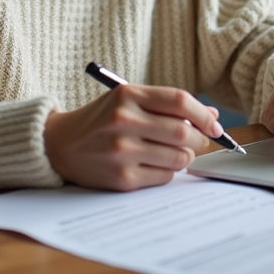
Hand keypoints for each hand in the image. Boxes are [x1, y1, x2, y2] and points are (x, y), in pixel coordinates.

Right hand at [43, 84, 223, 190]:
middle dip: (199, 139)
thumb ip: (167, 104)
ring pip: (178, 157)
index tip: (214, 124)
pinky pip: (164, 176)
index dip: (204, 114)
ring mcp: (121, 151)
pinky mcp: (121, 177)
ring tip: (176, 152)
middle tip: (198, 141)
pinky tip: (156, 164)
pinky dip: (169, 171)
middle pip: (183, 131)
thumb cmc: (100, 120)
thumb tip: (211, 115)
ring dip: (186, 156)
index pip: (180, 101)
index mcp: (127, 95)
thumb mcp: (128, 100)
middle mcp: (123, 121)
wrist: (59, 145)